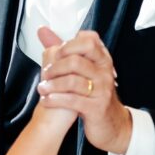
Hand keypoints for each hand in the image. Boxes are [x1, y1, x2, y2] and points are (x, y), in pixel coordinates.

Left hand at [36, 27, 132, 153]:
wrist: (111, 124)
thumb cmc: (93, 94)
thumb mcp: (83, 70)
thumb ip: (62, 49)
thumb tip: (43, 30)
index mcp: (102, 60)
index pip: (89, 41)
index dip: (69, 44)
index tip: (58, 52)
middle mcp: (104, 73)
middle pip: (75, 60)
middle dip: (55, 67)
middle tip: (45, 73)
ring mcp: (101, 91)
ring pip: (71, 81)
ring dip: (51, 85)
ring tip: (43, 88)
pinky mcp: (95, 108)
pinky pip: (72, 100)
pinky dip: (55, 100)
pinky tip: (46, 101)